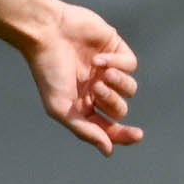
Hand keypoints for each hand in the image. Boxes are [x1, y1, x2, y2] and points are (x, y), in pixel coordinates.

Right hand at [26, 1, 142, 155]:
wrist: (47, 32)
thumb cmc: (48, 70)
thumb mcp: (61, 108)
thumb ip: (85, 130)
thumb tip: (108, 151)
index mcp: (83, 106)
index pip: (108, 127)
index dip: (124, 134)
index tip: (137, 135)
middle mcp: (97, 89)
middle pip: (120, 109)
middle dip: (112, 101)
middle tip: (96, 88)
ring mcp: (108, 69)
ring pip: (130, 88)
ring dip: (118, 83)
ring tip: (102, 74)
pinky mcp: (115, 49)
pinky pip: (130, 64)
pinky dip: (118, 63)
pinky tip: (99, 58)